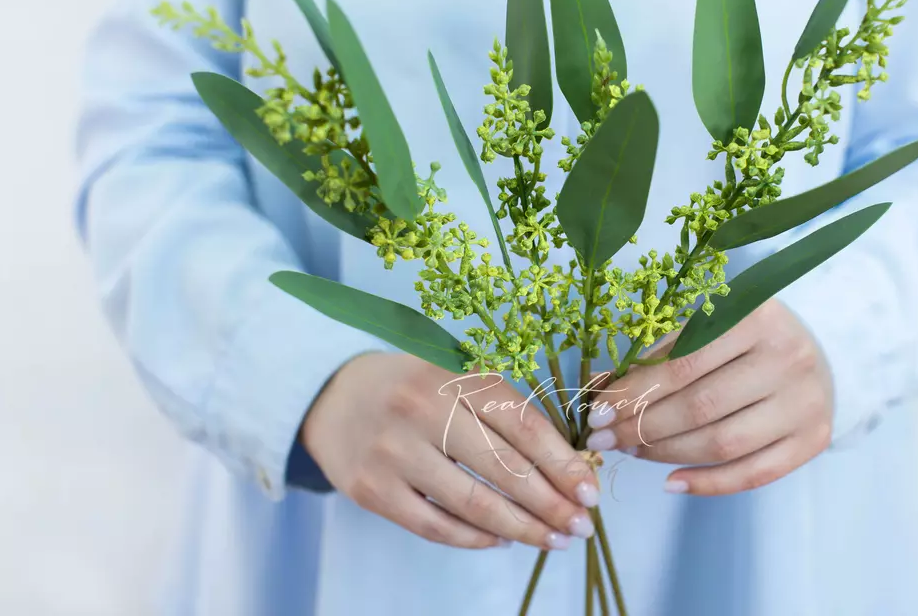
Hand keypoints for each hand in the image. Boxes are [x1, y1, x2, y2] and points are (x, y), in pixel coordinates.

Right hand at [302, 353, 599, 550]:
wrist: (328, 395)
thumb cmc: (408, 386)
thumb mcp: (453, 378)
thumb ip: (501, 411)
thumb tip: (563, 463)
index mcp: (451, 378)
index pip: (521, 423)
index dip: (561, 461)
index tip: (590, 490)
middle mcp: (422, 412)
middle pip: (503, 468)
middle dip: (550, 503)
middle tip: (580, 526)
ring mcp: (393, 454)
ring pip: (472, 503)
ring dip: (521, 528)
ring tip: (551, 539)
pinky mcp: (371, 490)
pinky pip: (434, 526)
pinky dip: (474, 538)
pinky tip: (501, 538)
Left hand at [585, 299, 832, 495]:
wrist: (819, 351)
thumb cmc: (746, 336)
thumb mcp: (706, 327)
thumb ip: (657, 355)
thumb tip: (597, 391)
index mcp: (755, 317)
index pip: (681, 366)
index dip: (633, 395)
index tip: (596, 415)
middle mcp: (787, 358)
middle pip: (701, 408)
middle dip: (642, 428)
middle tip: (605, 441)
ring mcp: (805, 402)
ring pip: (724, 444)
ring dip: (667, 455)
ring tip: (633, 452)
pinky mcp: (813, 439)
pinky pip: (754, 474)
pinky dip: (708, 483)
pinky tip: (671, 481)